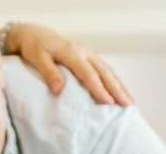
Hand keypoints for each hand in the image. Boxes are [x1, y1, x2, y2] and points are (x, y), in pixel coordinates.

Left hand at [6, 23, 132, 106]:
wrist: (35, 35)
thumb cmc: (34, 48)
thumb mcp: (37, 58)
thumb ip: (49, 72)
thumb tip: (59, 89)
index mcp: (72, 53)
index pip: (88, 74)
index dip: (99, 89)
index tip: (108, 103)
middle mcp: (85, 53)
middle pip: (105, 73)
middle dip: (118, 90)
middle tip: (128, 106)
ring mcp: (89, 55)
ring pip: (109, 72)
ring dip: (120, 88)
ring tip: (130, 104)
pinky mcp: (90, 58)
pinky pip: (106, 71)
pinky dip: (115, 83)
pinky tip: (122, 93)